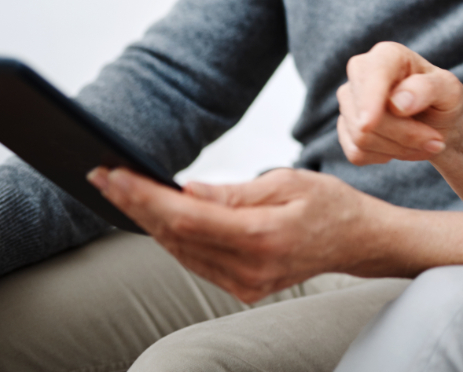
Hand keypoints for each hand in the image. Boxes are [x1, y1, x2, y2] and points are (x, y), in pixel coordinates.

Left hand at [88, 166, 390, 302]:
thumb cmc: (330, 204)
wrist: (359, 241)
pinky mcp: (243, 288)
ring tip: (119, 191)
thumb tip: (185, 189)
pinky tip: (155, 215)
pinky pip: (196, 261)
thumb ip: (234, 192)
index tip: (116, 174)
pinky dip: (173, 237)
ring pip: (180, 252)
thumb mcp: (288, 181)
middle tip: (102, 176)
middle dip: (134, 205)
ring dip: (148, 221)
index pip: (187, 217)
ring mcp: (245, 284)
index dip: (145, 196)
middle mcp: (249, 268)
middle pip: (176, 236)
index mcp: (262, 237)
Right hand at [335, 41, 462, 164]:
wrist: (440, 123)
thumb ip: (427, 89)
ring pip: (361, 138)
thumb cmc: (445, 100)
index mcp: (388, 55)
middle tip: (436, 140)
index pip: (372, 75)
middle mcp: (362, 73)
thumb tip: (397, 103)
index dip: (368, 100)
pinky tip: (403, 147)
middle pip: (366, 116)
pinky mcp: (345, 128)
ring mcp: (350, 101)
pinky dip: (385, 157)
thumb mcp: (450, 91)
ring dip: (399, 148)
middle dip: (404, 135)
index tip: (369, 124)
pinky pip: (357, 153)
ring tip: (424, 142)